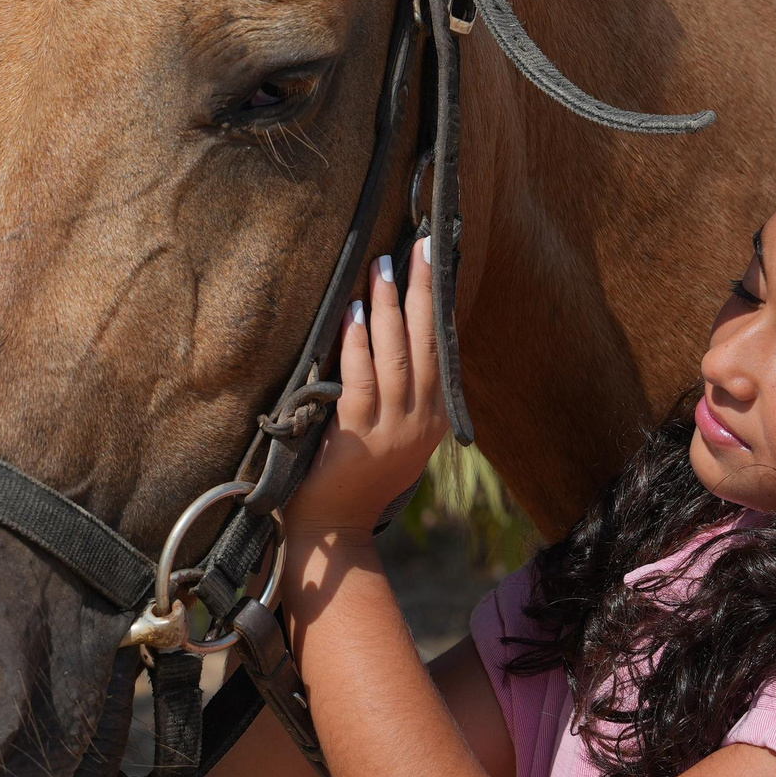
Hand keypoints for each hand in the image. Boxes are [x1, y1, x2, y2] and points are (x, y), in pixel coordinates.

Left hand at [287, 237, 448, 533]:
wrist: (334, 532)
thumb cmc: (354, 477)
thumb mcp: (391, 434)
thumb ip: (397, 392)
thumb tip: (392, 330)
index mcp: (434, 418)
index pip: (442, 347)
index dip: (438, 301)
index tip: (435, 258)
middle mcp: (421, 422)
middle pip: (428, 343)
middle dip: (423, 290)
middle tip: (420, 244)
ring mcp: (393, 431)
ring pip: (397, 356)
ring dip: (388, 307)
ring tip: (381, 267)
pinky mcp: (359, 438)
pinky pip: (360, 380)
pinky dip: (356, 345)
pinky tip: (351, 314)